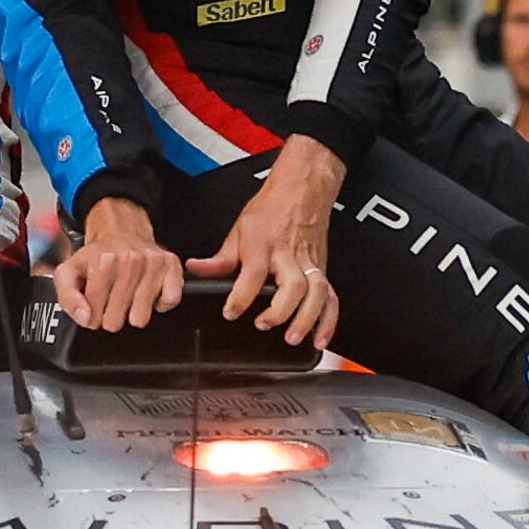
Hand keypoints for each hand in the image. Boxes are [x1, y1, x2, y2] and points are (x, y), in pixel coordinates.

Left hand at [56, 198, 183, 332]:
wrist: (120, 230)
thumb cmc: (97, 256)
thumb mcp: (69, 272)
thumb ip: (67, 297)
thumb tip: (85, 318)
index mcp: (104, 261)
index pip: (93, 316)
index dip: (90, 315)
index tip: (92, 304)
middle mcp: (130, 260)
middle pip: (116, 321)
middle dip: (110, 315)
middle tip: (109, 298)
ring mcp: (153, 263)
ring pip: (140, 318)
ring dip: (133, 311)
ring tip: (127, 294)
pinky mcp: (172, 267)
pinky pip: (169, 302)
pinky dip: (158, 303)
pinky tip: (147, 293)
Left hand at [187, 140, 347, 350]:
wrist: (302, 189)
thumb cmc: (272, 208)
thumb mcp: (239, 228)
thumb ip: (220, 257)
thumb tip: (197, 270)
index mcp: (263, 244)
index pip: (253, 273)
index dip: (241, 296)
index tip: (231, 312)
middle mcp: (289, 255)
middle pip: (292, 286)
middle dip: (280, 310)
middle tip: (263, 325)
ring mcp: (309, 263)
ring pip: (317, 293)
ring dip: (307, 319)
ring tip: (293, 338)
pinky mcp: (322, 270)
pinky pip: (331, 298)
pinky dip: (329, 321)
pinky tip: (319, 339)